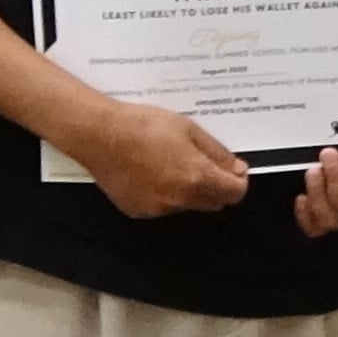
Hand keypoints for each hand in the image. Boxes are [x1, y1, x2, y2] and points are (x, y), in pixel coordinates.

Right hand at [64, 99, 250, 219]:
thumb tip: (237, 169)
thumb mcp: (191, 130)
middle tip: (203, 161)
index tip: (232, 167)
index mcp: (196, 179)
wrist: (99, 135)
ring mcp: (155, 209)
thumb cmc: (146, 126)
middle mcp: (178, 200)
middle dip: (216, 185)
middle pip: (213, 202)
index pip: (234, 194)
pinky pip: (162, 206)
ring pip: (187, 204)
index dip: (237, 180)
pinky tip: (152, 171)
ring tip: (172, 162)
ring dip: (189, 190)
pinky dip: (165, 193)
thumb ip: (217, 154)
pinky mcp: (136, 210)